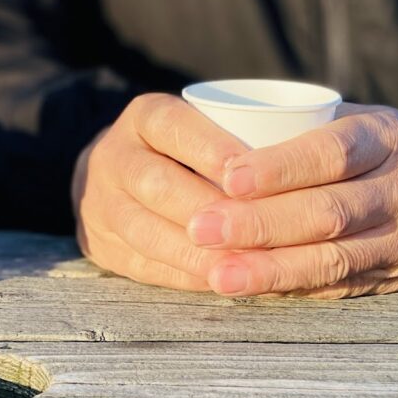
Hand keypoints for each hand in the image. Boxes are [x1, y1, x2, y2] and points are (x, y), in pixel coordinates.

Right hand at [72, 93, 248, 289]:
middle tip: (254, 229)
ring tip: (243, 265)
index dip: (210, 148)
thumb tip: (298, 167)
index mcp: (142, 118)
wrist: (116, 177)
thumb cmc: (185, 152)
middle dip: (207, 209)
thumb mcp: (202, 127)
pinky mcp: (99, 244)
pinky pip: (141, 265)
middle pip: (156, 183)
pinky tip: (219, 279)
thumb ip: (240, 139)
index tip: (250, 175)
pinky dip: (184, 275)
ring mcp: (99, 202)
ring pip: (145, 230)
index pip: (172, 125)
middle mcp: (113, 155)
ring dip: (197, 252)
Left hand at [186, 105, 397, 297]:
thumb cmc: (386, 146)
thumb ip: (299, 131)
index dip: (278, 168)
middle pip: (326, 212)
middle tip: (201, 228)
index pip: (330, 154)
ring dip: (269, 270)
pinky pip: (339, 286)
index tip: (228, 178)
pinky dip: (293, 289)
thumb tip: (212, 141)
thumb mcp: (357, 121)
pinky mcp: (395, 276)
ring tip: (219, 274)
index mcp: (384, 140)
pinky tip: (252, 290)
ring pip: (332, 259)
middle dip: (258, 224)